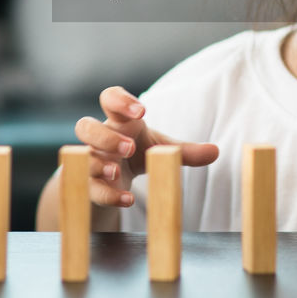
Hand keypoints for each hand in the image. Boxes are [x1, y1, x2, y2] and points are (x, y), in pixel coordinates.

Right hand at [73, 86, 218, 209]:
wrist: (113, 179)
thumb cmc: (138, 152)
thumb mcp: (161, 148)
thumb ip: (185, 151)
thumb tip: (215, 151)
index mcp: (118, 121)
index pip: (109, 98)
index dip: (120, 100)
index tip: (142, 110)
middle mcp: (98, 139)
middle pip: (85, 126)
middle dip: (105, 136)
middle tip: (130, 146)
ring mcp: (90, 161)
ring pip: (80, 156)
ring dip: (98, 162)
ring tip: (116, 171)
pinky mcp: (88, 185)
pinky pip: (90, 188)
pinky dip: (108, 194)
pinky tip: (127, 199)